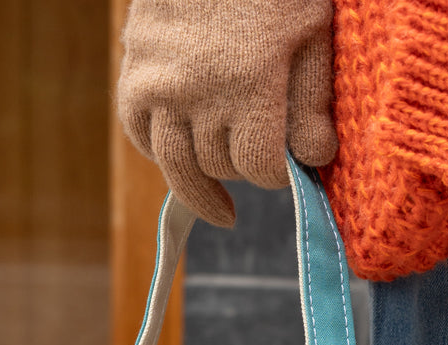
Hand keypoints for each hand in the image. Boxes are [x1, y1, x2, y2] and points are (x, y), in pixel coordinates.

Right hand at [117, 0, 337, 226]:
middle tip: (260, 158)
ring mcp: (157, 86)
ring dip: (204, 186)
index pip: (261, 167)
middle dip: (246, 168)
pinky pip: (142, 136)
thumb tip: (315, 161)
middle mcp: (195, 91)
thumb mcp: (312, 33)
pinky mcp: (133, 77)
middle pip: (222, 166)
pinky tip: (185, 155)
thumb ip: (314, 100)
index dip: (279, 173)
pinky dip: (162, 151)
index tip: (289, 168)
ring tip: (224, 208)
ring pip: (179, 165)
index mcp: (247, 82)